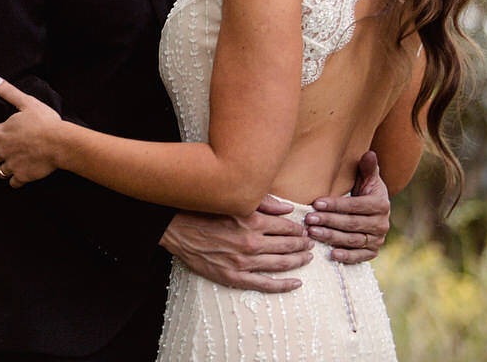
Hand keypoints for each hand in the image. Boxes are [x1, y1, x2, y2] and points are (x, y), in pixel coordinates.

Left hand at [0, 74, 62, 187]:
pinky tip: (21, 177)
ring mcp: (12, 164)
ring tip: (9, 166)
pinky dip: (16, 180)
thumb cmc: (44, 121)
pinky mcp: (23, 176)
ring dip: (2, 169)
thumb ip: (8, 92)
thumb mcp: (26, 103)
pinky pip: (14, 182)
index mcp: (2, 133)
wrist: (60, 143)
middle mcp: (3, 150)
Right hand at [159, 197, 314, 292]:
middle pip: (287, 245)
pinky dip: (283, 285)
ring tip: (307, 258)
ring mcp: (243, 262)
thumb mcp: (232, 200)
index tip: (304, 229)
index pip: (286, 227)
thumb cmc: (203, 211)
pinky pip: (265, 284)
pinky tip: (296, 283)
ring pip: (280, 264)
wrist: (175, 229)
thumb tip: (287, 209)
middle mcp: (250, 242)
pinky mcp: (233, 276)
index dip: (298, 229)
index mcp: (251, 221)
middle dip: (302, 244)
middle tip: (311, 243)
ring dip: (298, 261)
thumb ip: (263, 203)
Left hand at [306, 151, 390, 263]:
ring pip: (353, 240)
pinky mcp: (372, 251)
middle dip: (329, 221)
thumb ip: (368, 167)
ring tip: (312, 232)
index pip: (355, 206)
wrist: (374, 209)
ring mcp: (377, 239)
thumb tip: (369, 153)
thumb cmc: (365, 189)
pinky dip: (347, 257)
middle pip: (352, 224)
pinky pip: (360, 257)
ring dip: (332, 237)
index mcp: (380, 205)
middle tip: (308, 218)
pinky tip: (331, 254)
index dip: (336, 205)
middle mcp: (382, 224)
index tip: (316, 203)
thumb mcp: (367, 178)